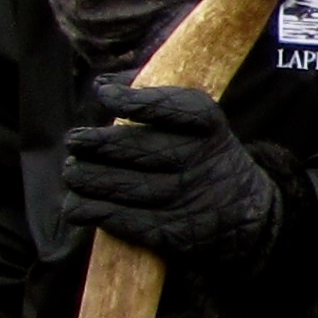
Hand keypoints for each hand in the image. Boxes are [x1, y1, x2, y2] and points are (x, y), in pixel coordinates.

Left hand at [62, 82, 282, 267]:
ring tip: (74, 171)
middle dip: (95, 143)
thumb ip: (151, 93)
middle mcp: (198, 162)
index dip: (135, 100)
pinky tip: (77, 203)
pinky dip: (86, 209)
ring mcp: (183, 199)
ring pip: (119, 186)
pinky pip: (116, 219)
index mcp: (207, 125)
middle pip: (136, 149)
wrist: (243, 213)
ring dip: (84, 177)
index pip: (171, 108)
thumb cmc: (202, 153)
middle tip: (75, 141)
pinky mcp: (169, 233)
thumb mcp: (197, 119)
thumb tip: (102, 83)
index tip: (105, 95)